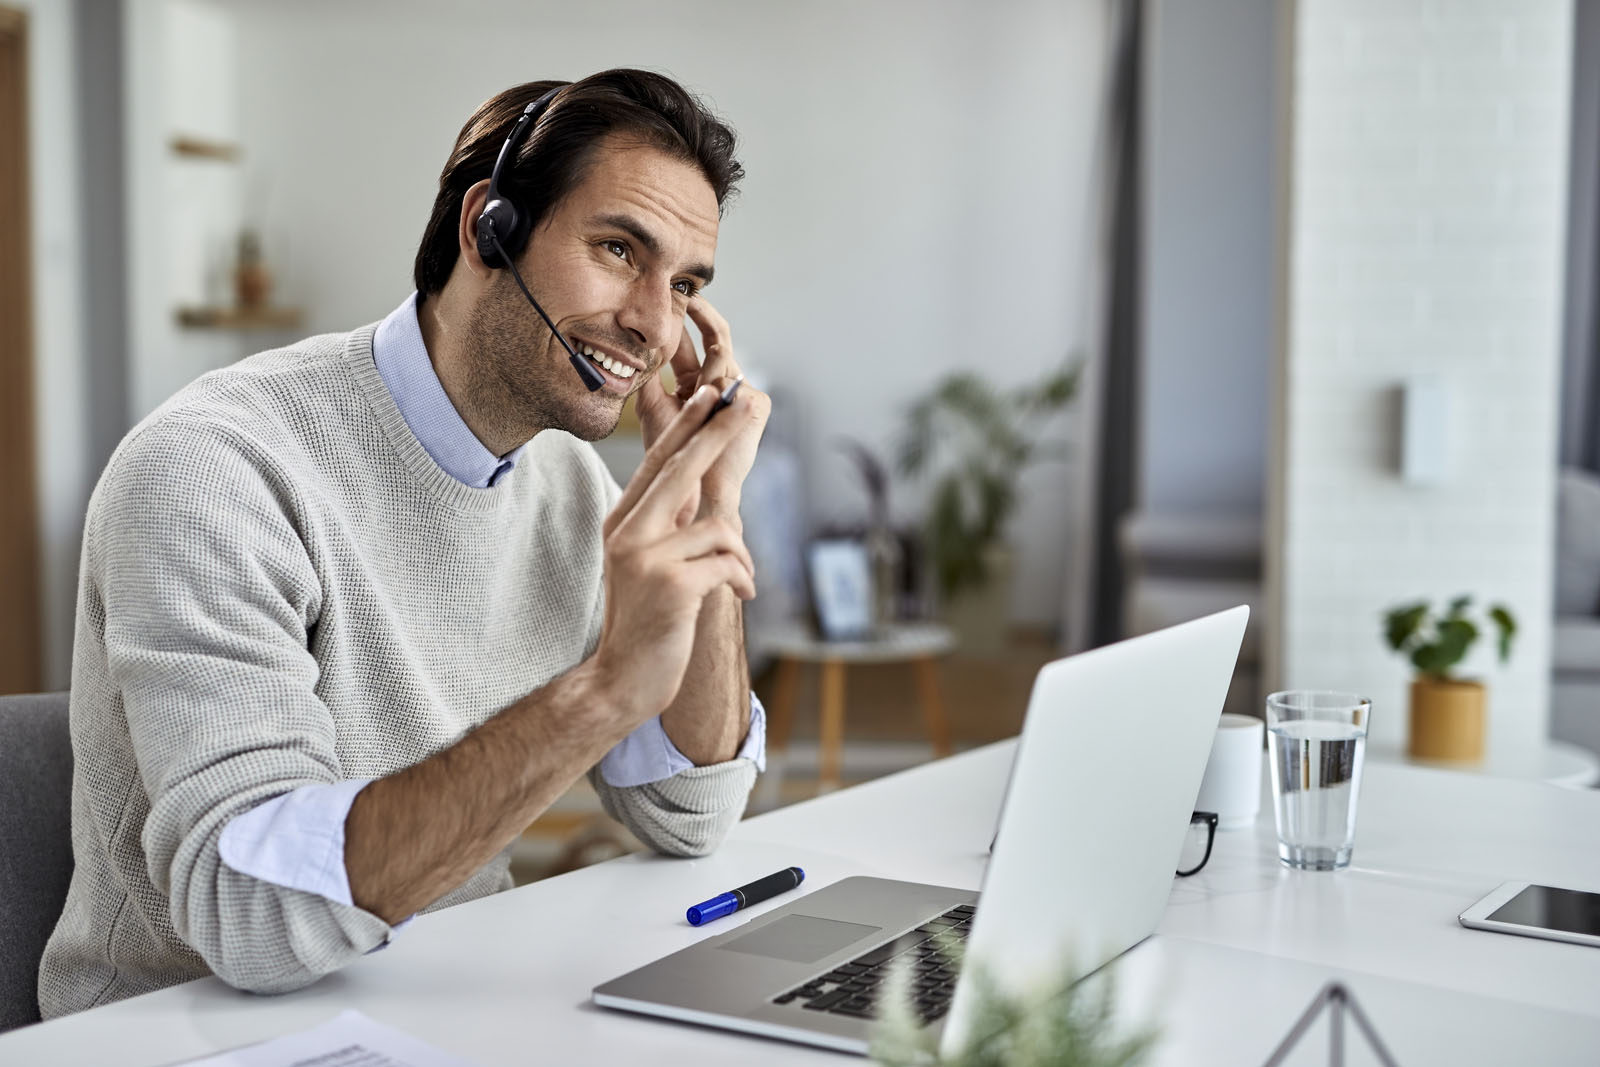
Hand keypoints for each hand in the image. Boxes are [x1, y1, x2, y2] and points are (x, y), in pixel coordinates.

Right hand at [593, 386, 758, 722]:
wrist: (623, 678)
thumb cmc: (647, 621)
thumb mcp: (649, 563)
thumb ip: (668, 525)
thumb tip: (702, 486)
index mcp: (623, 521)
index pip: (657, 462)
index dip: (688, 426)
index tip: (712, 395)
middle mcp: (628, 531)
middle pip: (682, 468)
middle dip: (721, 432)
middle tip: (750, 401)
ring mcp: (646, 556)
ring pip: (720, 528)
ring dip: (741, 556)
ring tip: (738, 580)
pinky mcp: (671, 584)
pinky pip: (728, 561)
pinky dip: (743, 578)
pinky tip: (739, 594)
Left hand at [634, 297, 769, 517]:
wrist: (691, 488)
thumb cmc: (669, 454)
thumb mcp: (651, 406)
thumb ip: (648, 374)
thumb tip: (633, 341)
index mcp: (697, 386)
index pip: (693, 345)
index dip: (684, 321)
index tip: (671, 297)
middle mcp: (722, 386)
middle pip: (716, 338)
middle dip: (703, 314)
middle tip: (687, 293)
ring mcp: (742, 393)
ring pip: (722, 357)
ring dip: (705, 355)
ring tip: (694, 346)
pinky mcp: (756, 404)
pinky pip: (733, 379)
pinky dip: (716, 382)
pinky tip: (707, 391)